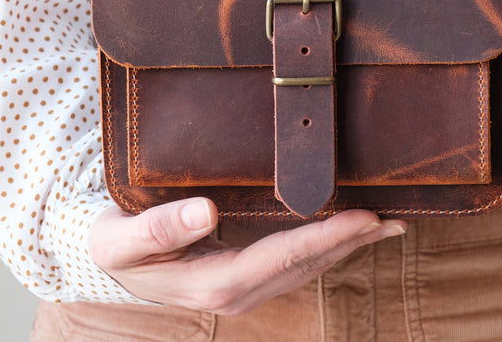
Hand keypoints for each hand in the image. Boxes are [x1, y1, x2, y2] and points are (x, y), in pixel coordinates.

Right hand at [88, 197, 405, 314]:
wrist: (107, 259)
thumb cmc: (114, 244)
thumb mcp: (120, 239)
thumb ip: (159, 228)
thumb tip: (206, 211)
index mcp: (215, 282)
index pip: (283, 257)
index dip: (326, 237)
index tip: (363, 217)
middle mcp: (238, 290)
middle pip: (306, 264)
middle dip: (351, 241)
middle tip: (394, 217)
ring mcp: (245, 286)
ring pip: (307, 266)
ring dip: (347, 245)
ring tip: (387, 223)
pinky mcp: (247, 274)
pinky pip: (296, 261)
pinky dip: (327, 244)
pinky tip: (348, 230)